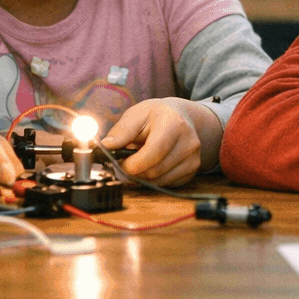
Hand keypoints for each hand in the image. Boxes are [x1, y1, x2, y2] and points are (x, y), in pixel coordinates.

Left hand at [100, 98, 221, 186]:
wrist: (181, 117)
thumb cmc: (156, 115)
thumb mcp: (137, 114)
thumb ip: (121, 131)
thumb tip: (105, 147)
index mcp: (174, 123)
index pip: (153, 153)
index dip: (132, 164)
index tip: (118, 163)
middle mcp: (189, 142)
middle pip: (155, 171)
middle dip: (134, 172)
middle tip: (123, 164)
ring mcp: (194, 158)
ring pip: (160, 181)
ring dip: (143, 177)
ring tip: (138, 161)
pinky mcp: (193, 170)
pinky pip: (167, 184)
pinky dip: (154, 179)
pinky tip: (151, 165)